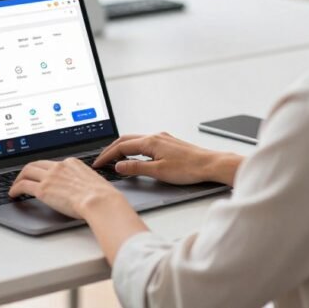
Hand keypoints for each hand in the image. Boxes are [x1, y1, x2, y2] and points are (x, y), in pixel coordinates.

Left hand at [8, 158, 125, 218]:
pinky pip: (23, 185)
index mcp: (71, 163)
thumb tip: (80, 188)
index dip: (43, 169)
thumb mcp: (92, 180)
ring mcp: (50, 177)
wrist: (99, 200)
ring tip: (15, 186)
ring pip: (27, 171)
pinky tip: (13, 194)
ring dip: (19, 178)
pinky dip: (15, 188)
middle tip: (23, 177)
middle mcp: (59, 167)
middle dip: (27, 170)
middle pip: (36, 164)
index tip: (41, 175)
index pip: (52, 163)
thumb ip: (82, 180)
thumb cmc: (101, 195)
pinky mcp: (43, 189)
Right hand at [94, 132, 243, 185]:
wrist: (210, 164)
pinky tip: (135, 157)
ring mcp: (163, 139)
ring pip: (136, 141)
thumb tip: (119, 166)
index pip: (121, 147)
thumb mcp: (158, 172)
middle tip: (101, 160)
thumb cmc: (189, 168)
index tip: (98, 164)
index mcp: (150, 142)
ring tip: (114, 159)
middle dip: (111, 150)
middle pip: (126, 140)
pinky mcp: (169, 144)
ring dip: (122, 148)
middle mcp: (155, 136)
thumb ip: (136, 168)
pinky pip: (145, 143)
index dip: (107, 156)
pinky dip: (134, 149)